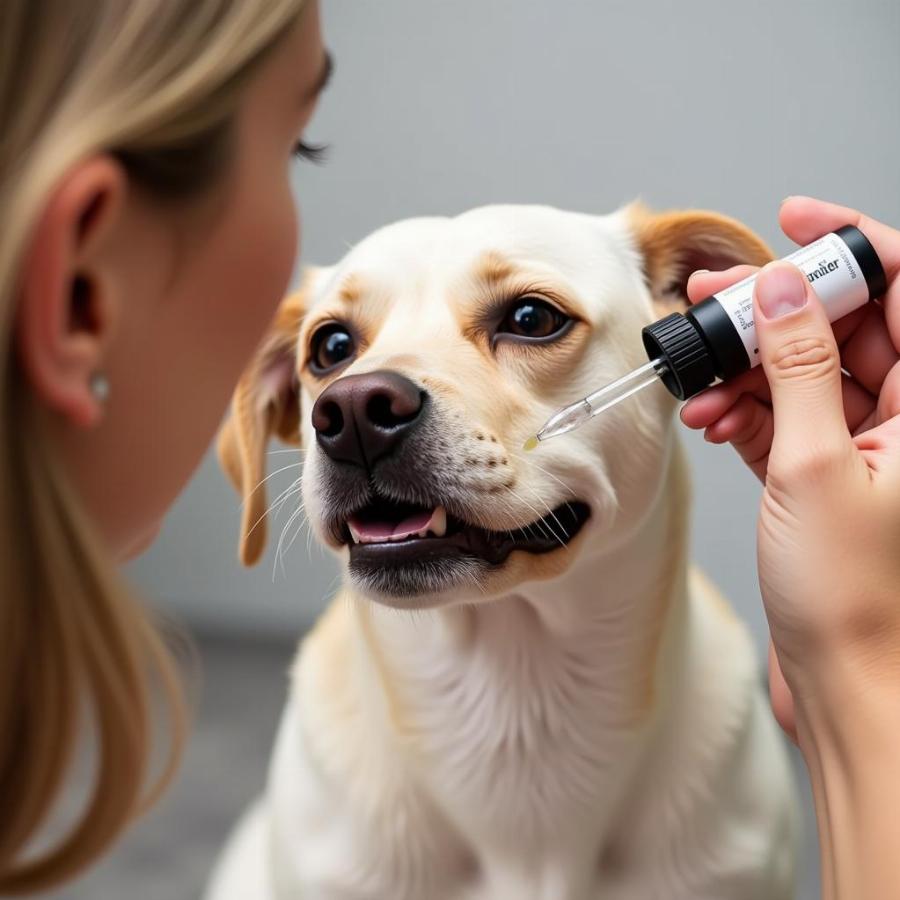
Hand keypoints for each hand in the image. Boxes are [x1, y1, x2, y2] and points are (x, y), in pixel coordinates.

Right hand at [681, 197, 899, 731]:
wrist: (845, 679)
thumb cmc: (852, 596)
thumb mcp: (816, 467)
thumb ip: (798, 369)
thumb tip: (786, 292)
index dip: (853, 246)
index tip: (796, 222)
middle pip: (843, 324)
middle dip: (776, 308)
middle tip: (716, 302)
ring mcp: (862, 442)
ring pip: (803, 368)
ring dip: (748, 365)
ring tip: (702, 377)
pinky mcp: (822, 469)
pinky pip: (782, 413)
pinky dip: (744, 408)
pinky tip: (713, 416)